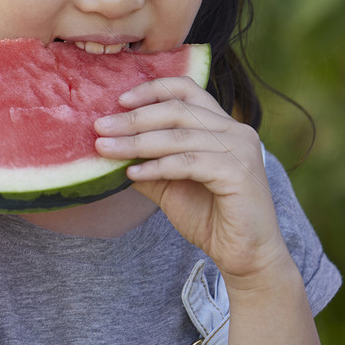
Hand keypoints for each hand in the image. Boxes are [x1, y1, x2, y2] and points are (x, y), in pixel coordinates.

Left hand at [94, 77, 289, 287]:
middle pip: (177, 109)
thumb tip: (107, 146)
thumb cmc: (209, 217)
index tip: (120, 101)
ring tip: (105, 148)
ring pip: (179, 136)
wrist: (244, 256)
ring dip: (137, 141)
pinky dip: (156, 167)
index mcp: (222, 125)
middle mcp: (235, 130)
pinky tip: (132, 174)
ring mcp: (240, 150)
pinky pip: (188, 163)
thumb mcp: (170, 184)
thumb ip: (147, 162)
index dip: (152, 89)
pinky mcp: (238, 173)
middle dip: (134, 118)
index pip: (187, 88)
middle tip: (100, 126)